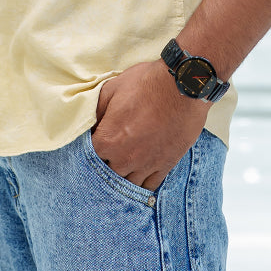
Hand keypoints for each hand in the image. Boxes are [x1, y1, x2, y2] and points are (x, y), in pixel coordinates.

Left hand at [91, 60, 208, 190]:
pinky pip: (149, 186)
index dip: (92, 148)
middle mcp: (124, 159)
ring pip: (127, 184)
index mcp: (108, 140)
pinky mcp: (165, 166)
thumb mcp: (112, 88)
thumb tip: (91, 126)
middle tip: (111, 151)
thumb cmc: (146, 84)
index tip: (96, 142)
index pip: (89, 155)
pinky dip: (143, 184)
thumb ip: (97, 111)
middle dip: (107, 162)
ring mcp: (145, 165)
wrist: (182, 87)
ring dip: (124, 175)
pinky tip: (140, 176)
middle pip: (107, 173)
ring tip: (125, 164)